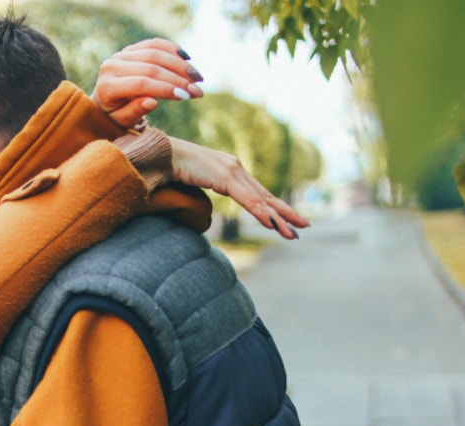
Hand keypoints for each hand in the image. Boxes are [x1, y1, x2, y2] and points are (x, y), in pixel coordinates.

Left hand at [91, 38, 204, 128]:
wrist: (105, 101)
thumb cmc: (116, 115)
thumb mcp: (123, 120)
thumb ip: (135, 111)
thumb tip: (152, 101)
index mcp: (107, 86)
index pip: (141, 84)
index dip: (165, 89)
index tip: (186, 96)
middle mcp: (111, 66)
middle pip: (151, 68)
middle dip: (178, 79)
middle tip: (197, 91)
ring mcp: (121, 54)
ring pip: (155, 53)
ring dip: (179, 65)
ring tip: (197, 78)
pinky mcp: (131, 48)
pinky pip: (154, 44)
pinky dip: (172, 49)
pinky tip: (188, 60)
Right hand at [167, 137, 309, 239]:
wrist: (160, 154)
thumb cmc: (171, 168)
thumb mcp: (194, 183)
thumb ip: (204, 192)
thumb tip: (202, 210)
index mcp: (230, 170)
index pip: (257, 192)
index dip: (274, 207)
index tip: (287, 220)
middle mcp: (235, 168)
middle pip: (265, 195)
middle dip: (285, 212)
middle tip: (304, 226)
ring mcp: (231, 171)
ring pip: (260, 199)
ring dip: (279, 218)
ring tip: (294, 232)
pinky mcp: (224, 176)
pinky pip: (247, 199)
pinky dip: (260, 212)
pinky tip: (272, 224)